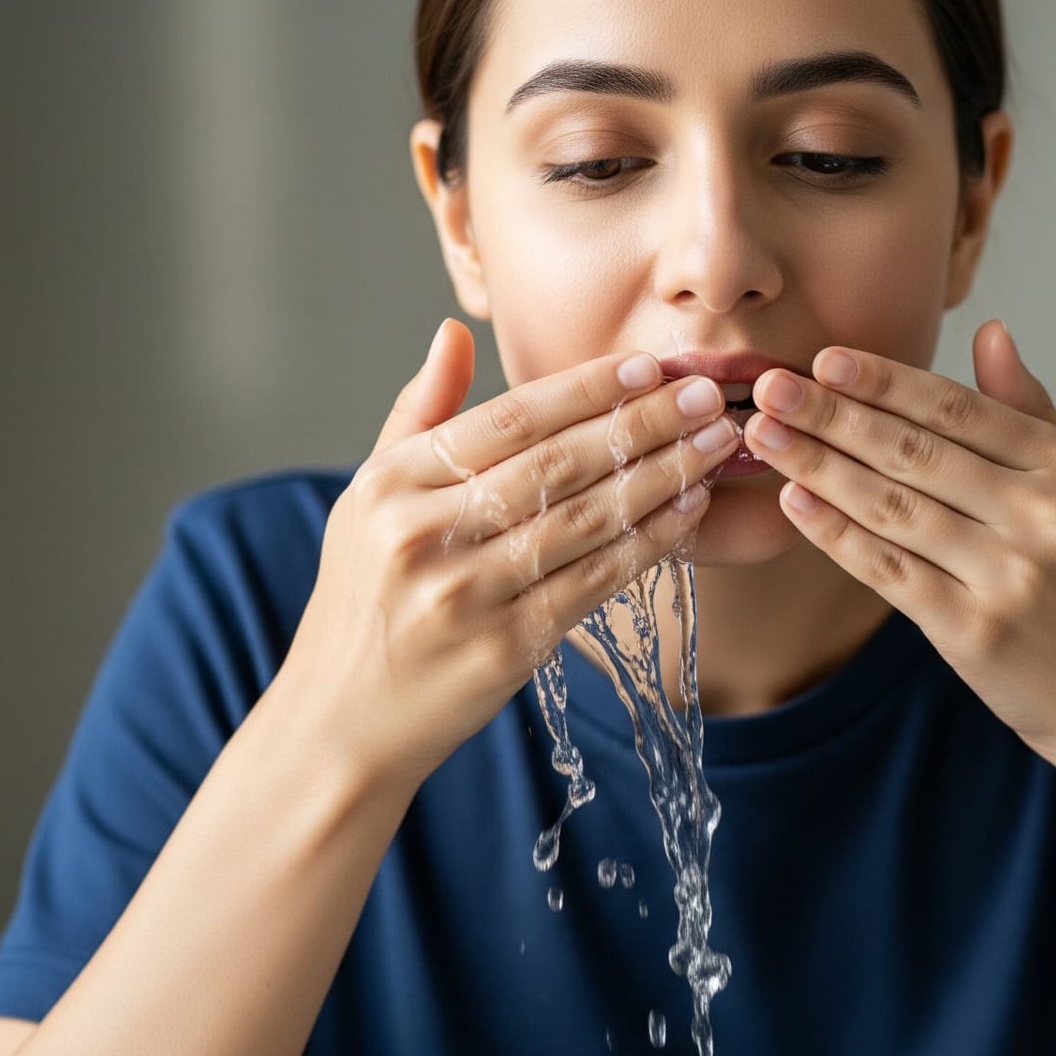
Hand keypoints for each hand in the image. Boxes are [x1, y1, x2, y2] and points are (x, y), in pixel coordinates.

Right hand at [280, 318, 741, 791]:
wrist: (342, 721)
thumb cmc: (363, 600)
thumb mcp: (365, 499)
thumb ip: (417, 414)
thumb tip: (454, 334)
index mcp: (389, 485)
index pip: (506, 419)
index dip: (586, 389)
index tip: (648, 365)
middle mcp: (424, 535)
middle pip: (556, 465)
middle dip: (642, 425)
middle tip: (704, 397)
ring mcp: (466, 597)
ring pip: (586, 521)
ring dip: (662, 478)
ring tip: (713, 446)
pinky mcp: (506, 650)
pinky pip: (594, 582)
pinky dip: (647, 543)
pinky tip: (687, 511)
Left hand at [740, 319, 1055, 774]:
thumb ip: (1031, 410)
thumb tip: (991, 331)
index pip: (958, 409)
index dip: (886, 382)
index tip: (825, 360)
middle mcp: (1040, 515)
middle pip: (916, 452)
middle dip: (833, 415)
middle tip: (770, 387)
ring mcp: (1009, 575)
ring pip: (893, 506)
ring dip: (819, 466)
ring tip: (764, 435)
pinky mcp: (975, 631)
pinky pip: (890, 570)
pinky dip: (837, 533)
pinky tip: (796, 501)